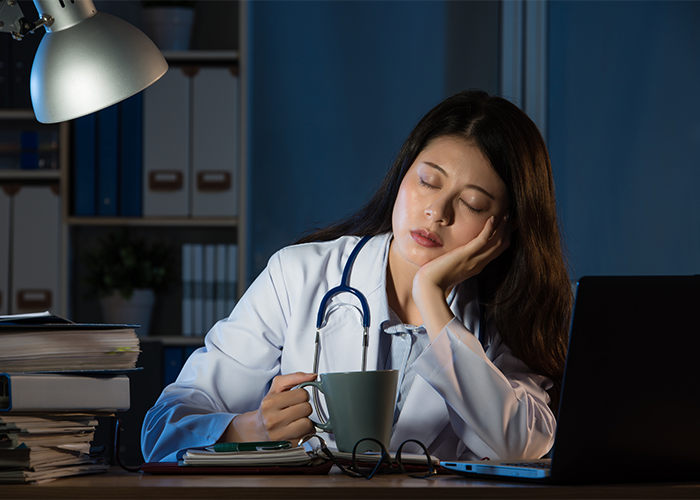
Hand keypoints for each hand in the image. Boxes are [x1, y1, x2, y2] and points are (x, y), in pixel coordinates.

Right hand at [221, 372, 316, 442]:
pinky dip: (305, 432)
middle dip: (304, 407)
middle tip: (295, 409)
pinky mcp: (287, 446)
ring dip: (306, 420)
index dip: (301, 395)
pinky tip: (295, 429)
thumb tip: (312, 376)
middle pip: (306, 408)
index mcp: (270, 403)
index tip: (295, 398)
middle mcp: (273, 420)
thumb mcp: (277, 388)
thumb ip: (295, 377)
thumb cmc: (269, 407)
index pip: (302, 394)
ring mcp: (279, 435)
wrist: (257, 429)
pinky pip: (307, 436)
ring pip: (308, 424)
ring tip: (296, 419)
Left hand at [413, 214, 510, 337]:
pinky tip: (492, 218)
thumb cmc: (436, 277)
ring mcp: (474, 260)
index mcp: (477, 266)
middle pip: (502, 245)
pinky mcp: (465, 255)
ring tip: (506, 213)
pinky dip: (490, 229)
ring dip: (503, 226)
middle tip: (510, 215)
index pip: (498, 251)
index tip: (508, 224)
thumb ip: (459, 261)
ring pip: (497, 242)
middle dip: (508, 229)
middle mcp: (479, 263)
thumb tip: (457, 254)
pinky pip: (483, 240)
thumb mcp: (453, 268)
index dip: (505, 236)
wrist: (429, 286)